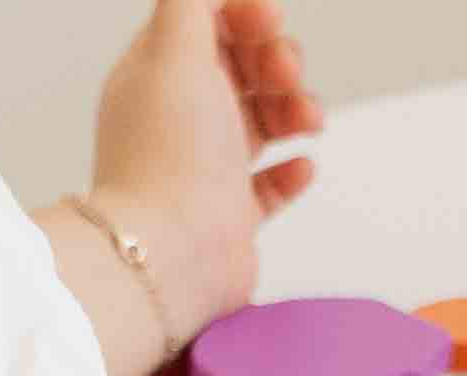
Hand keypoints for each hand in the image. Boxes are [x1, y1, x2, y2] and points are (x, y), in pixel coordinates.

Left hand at [88, 0, 323, 345]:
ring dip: (295, 108)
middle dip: (277, 60)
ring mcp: (205, 169)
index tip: (270, 21)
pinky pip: (269, 185)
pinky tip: (301, 165)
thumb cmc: (172, 156)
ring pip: (262, 120)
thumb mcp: (175, 49)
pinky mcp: (229, 217)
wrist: (172, 258)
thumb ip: (193, 0)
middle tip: (286, 75)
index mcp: (157, 76)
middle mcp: (179, 120)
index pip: (207, 25)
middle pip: (242, 68)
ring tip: (309, 122)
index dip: (246, 14)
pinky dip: (290, 170)